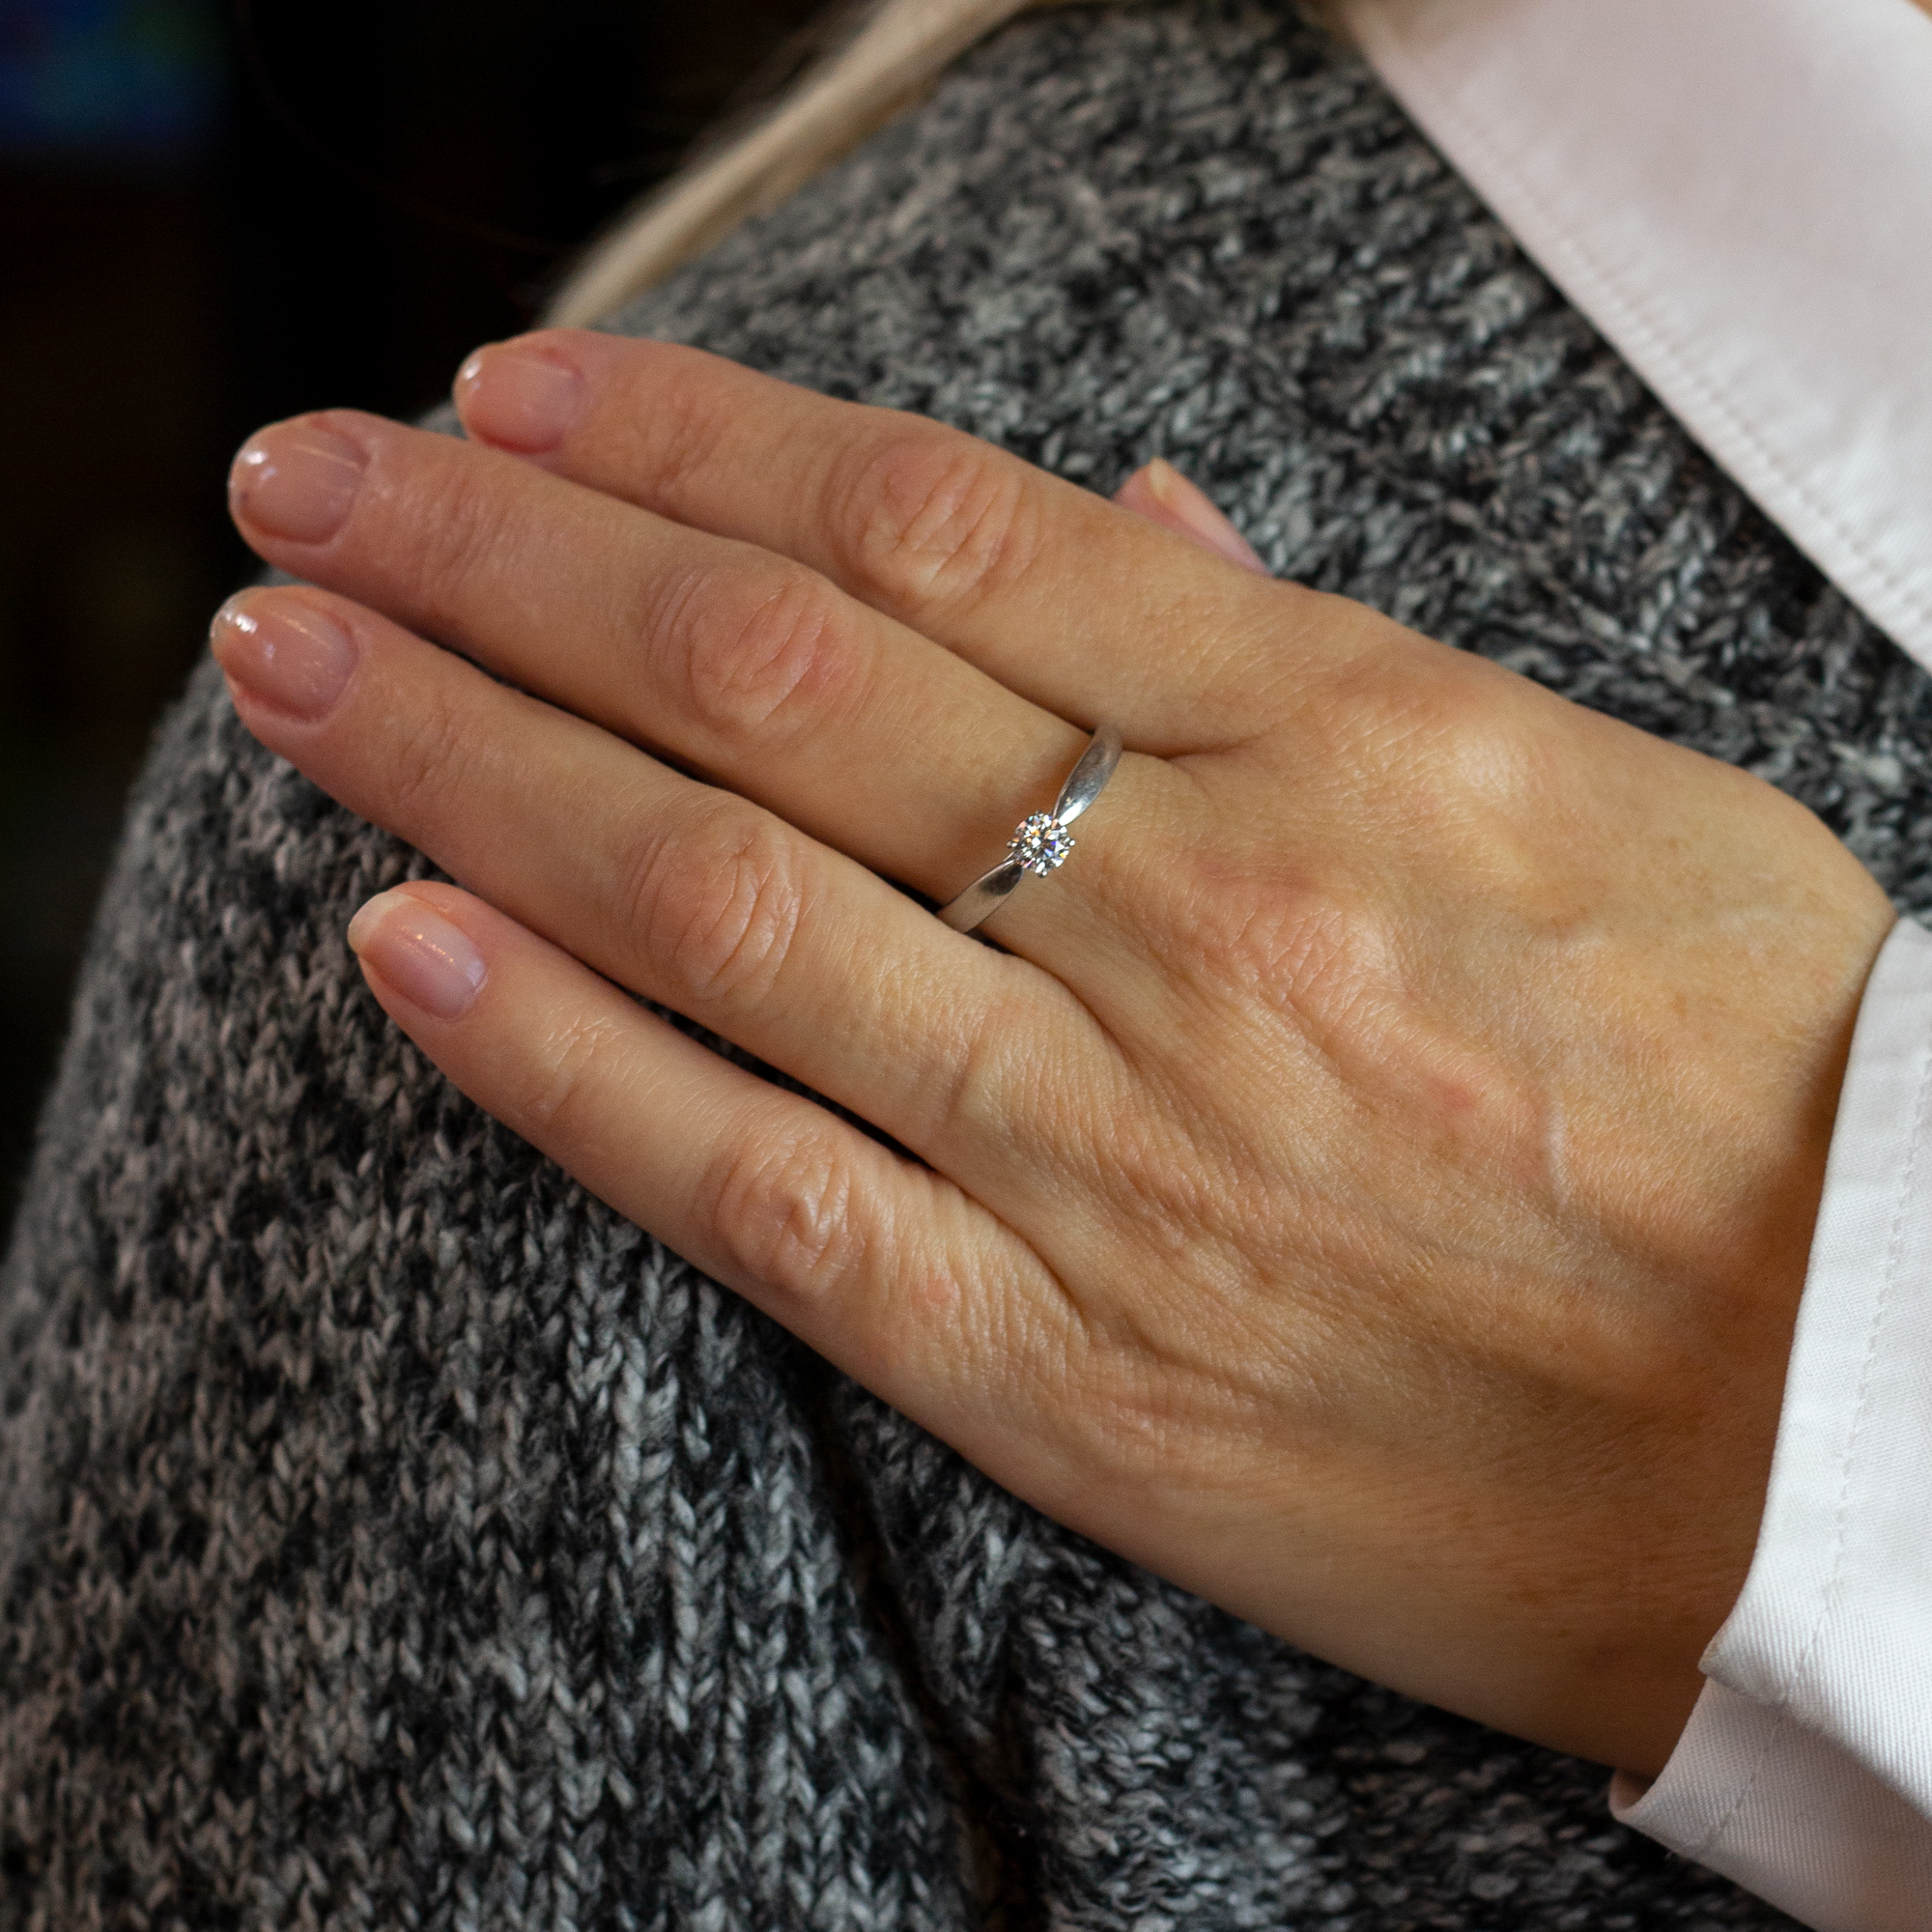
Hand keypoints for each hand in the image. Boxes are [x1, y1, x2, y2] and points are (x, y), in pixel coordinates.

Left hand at [214, 329, 1894, 1776]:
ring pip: (718, 902)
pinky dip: (561, 1063)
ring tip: (289, 660)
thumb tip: (1111, 519)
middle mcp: (1196, 916)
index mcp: (1346, 742)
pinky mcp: (1069, 1371)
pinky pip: (764, 1187)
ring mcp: (1113, 1149)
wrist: (1853, 1427)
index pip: (932, 527)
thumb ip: (1315, 658)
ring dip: (465, 763)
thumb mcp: (1589, 795)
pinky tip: (395, 947)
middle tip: (315, 484)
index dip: (690, 439)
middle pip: (769, 679)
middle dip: (504, 558)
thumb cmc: (1759, 1087)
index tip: (523, 395)